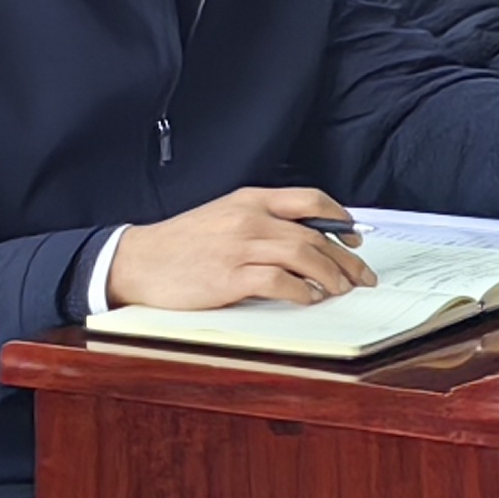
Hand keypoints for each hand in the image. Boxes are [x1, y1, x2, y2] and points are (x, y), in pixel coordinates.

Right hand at [104, 187, 376, 310]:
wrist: (137, 260)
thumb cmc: (180, 244)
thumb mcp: (223, 216)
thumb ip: (260, 222)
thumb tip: (304, 240)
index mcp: (250, 199)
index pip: (310, 199)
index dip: (340, 218)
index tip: (354, 238)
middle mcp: (250, 218)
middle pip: (314, 233)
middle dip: (345, 258)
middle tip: (360, 275)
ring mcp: (241, 247)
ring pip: (304, 255)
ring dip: (330, 275)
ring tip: (340, 289)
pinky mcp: (231, 277)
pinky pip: (281, 282)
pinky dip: (303, 291)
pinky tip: (310, 298)